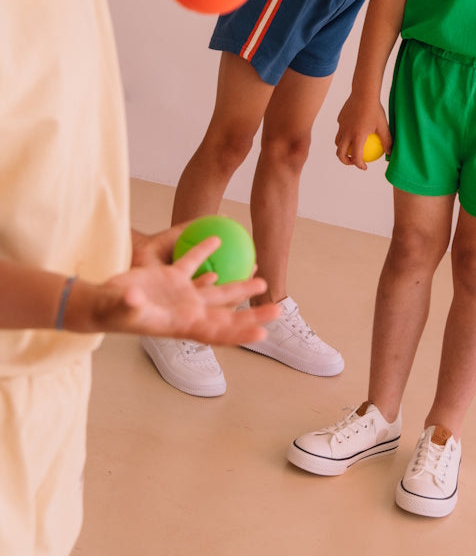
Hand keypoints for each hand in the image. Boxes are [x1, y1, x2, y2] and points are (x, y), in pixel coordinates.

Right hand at [72, 235, 278, 342]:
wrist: (99, 304)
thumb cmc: (111, 312)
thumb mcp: (121, 309)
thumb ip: (129, 305)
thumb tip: (134, 300)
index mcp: (182, 323)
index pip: (218, 331)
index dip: (240, 333)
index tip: (264, 334)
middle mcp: (187, 311)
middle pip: (227, 314)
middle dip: (252, 314)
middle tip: (278, 309)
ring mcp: (182, 295)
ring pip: (218, 290)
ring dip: (240, 285)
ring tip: (263, 278)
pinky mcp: (171, 279)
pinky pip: (193, 263)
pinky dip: (206, 253)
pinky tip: (219, 241)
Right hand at [335, 92, 390, 169]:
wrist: (364, 92)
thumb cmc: (376, 110)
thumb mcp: (384, 126)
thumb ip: (387, 141)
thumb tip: (390, 153)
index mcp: (357, 136)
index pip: (356, 157)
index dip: (359, 165)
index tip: (365, 167)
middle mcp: (346, 133)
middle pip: (340, 153)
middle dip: (345, 161)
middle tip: (353, 162)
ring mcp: (341, 126)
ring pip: (338, 142)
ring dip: (343, 148)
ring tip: (351, 149)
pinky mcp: (340, 118)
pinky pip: (340, 130)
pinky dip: (345, 135)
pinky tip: (353, 132)